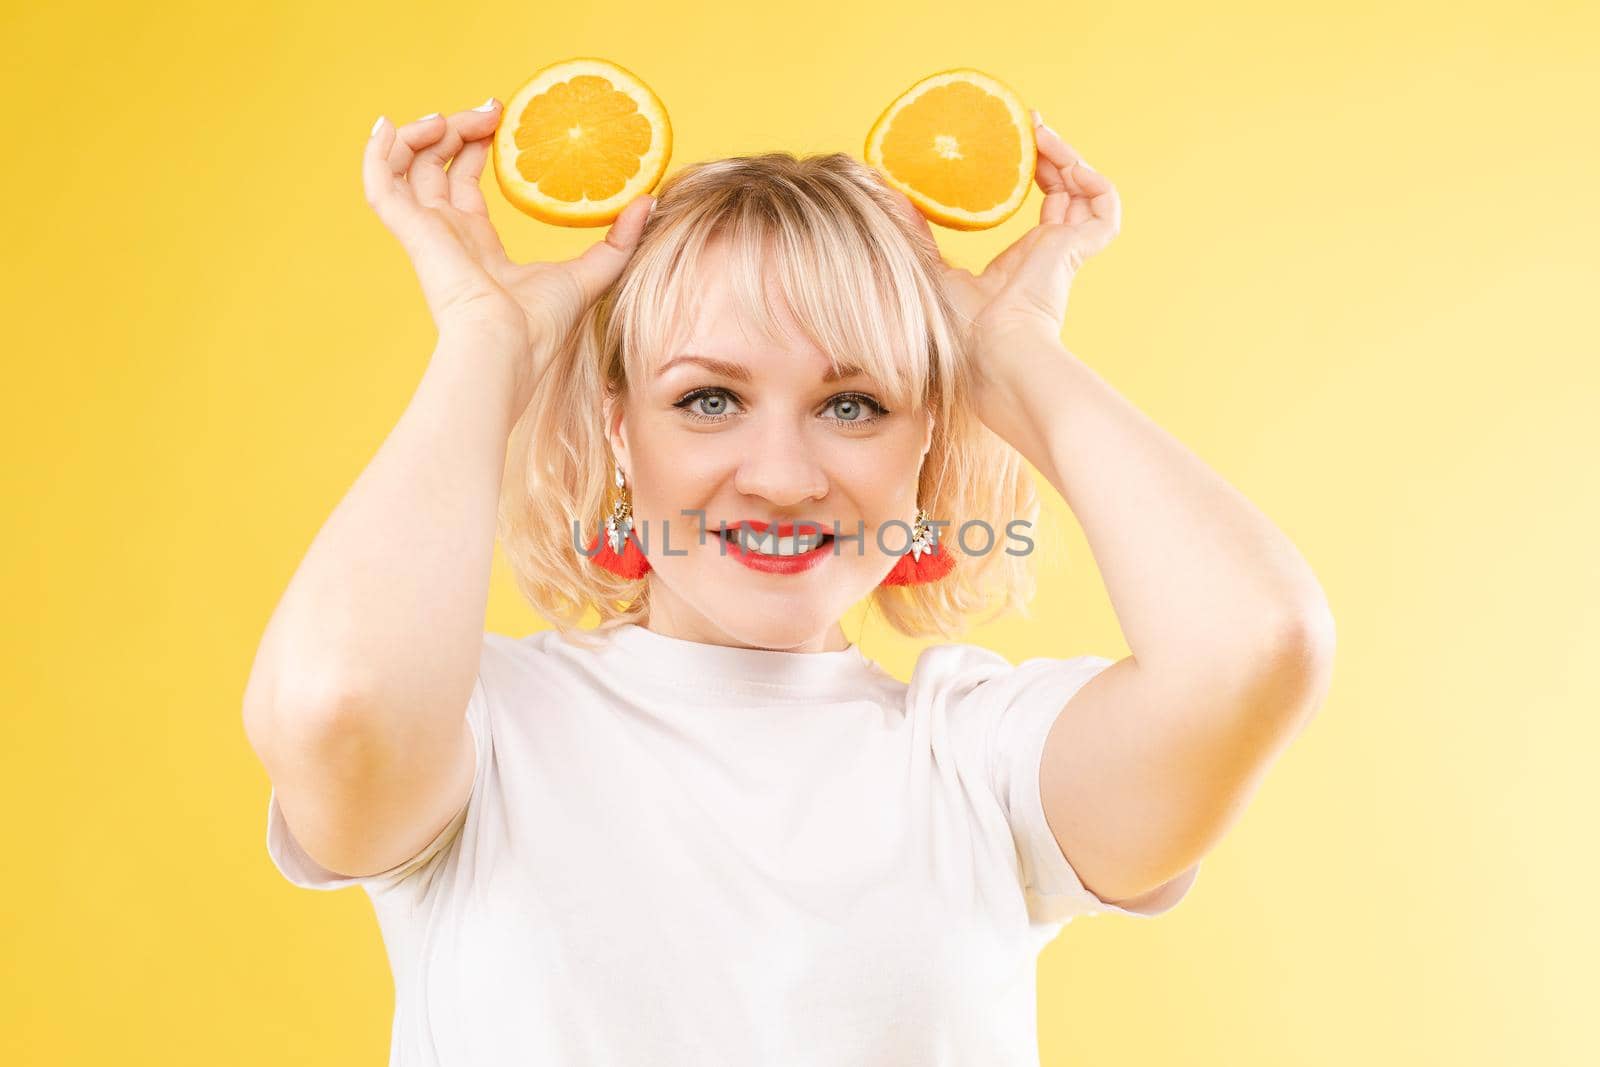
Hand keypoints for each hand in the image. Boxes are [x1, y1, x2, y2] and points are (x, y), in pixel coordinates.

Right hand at [362, 100, 654, 367]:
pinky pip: (380, 184)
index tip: (500, 117)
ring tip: (452, 117)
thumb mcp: (592, 272)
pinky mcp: (411, 231)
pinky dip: (377, 152)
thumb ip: (618, 240)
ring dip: (425, 132)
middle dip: (457, 129)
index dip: (475, 145)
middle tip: (491, 110)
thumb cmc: (541, 326)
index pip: (464, 183)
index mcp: (476, 245)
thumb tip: (648, 202)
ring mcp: (426, 232)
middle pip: (436, 166)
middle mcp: (446, 235)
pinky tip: (389, 126)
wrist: (506, 346)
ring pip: (408, 166)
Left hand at [884, 112, 1120, 352]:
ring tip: (1039, 131)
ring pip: (1085, 191)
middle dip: (1050, 156)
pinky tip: (1066, 159)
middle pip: (1065, 192)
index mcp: (1025, 261)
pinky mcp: (1077, 249)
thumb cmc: (960, 327)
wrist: (988, 349)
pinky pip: (1104, 206)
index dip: (1033, 174)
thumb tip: (889, 196)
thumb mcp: (932, 266)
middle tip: (1027, 126)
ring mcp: (1067, 251)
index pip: (1043, 207)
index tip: (1015, 145)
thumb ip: (918, 233)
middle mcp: (1050, 253)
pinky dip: (1093, 179)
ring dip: (1067, 156)